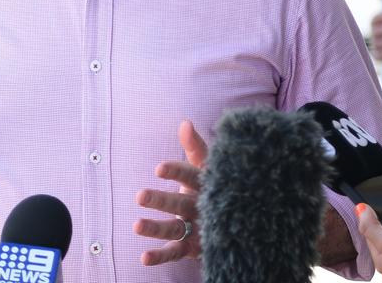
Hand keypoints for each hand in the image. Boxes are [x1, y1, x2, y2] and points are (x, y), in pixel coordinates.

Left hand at [134, 120, 206, 265]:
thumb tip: (184, 122)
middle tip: (140, 196)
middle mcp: (202, 206)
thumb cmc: (217, 183)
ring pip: (175, 228)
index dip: (176, 171)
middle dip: (160, 200)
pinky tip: (144, 258)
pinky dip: (160, 256)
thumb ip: (195, 146)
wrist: (244, 217)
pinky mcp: (192, 247)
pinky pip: (174, 252)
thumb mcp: (207, 164)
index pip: (190, 174)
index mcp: (205, 183)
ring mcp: (198, 228)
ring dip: (155, 228)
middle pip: (179, 203)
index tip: (159, 168)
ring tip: (136, 226)